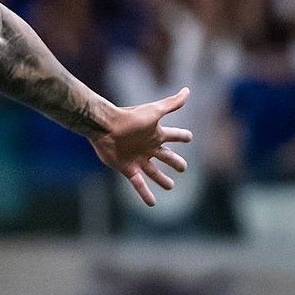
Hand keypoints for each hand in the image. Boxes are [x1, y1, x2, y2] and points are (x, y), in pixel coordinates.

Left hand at [90, 86, 192, 205]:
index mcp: (156, 134)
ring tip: (170, 186)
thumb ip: (171, 103)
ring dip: (162, 180)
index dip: (182, 137)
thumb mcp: (154, 111)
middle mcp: (148, 147)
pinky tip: (152, 203)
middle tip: (183, 168)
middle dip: (175, 162)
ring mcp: (138, 159)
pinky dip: (145, 194)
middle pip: (166, 157)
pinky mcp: (127, 168)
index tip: (189, 137)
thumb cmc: (129, 118)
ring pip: (153, 172)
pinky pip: (138, 184)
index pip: (174, 136)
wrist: (105, 127)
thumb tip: (187, 91)